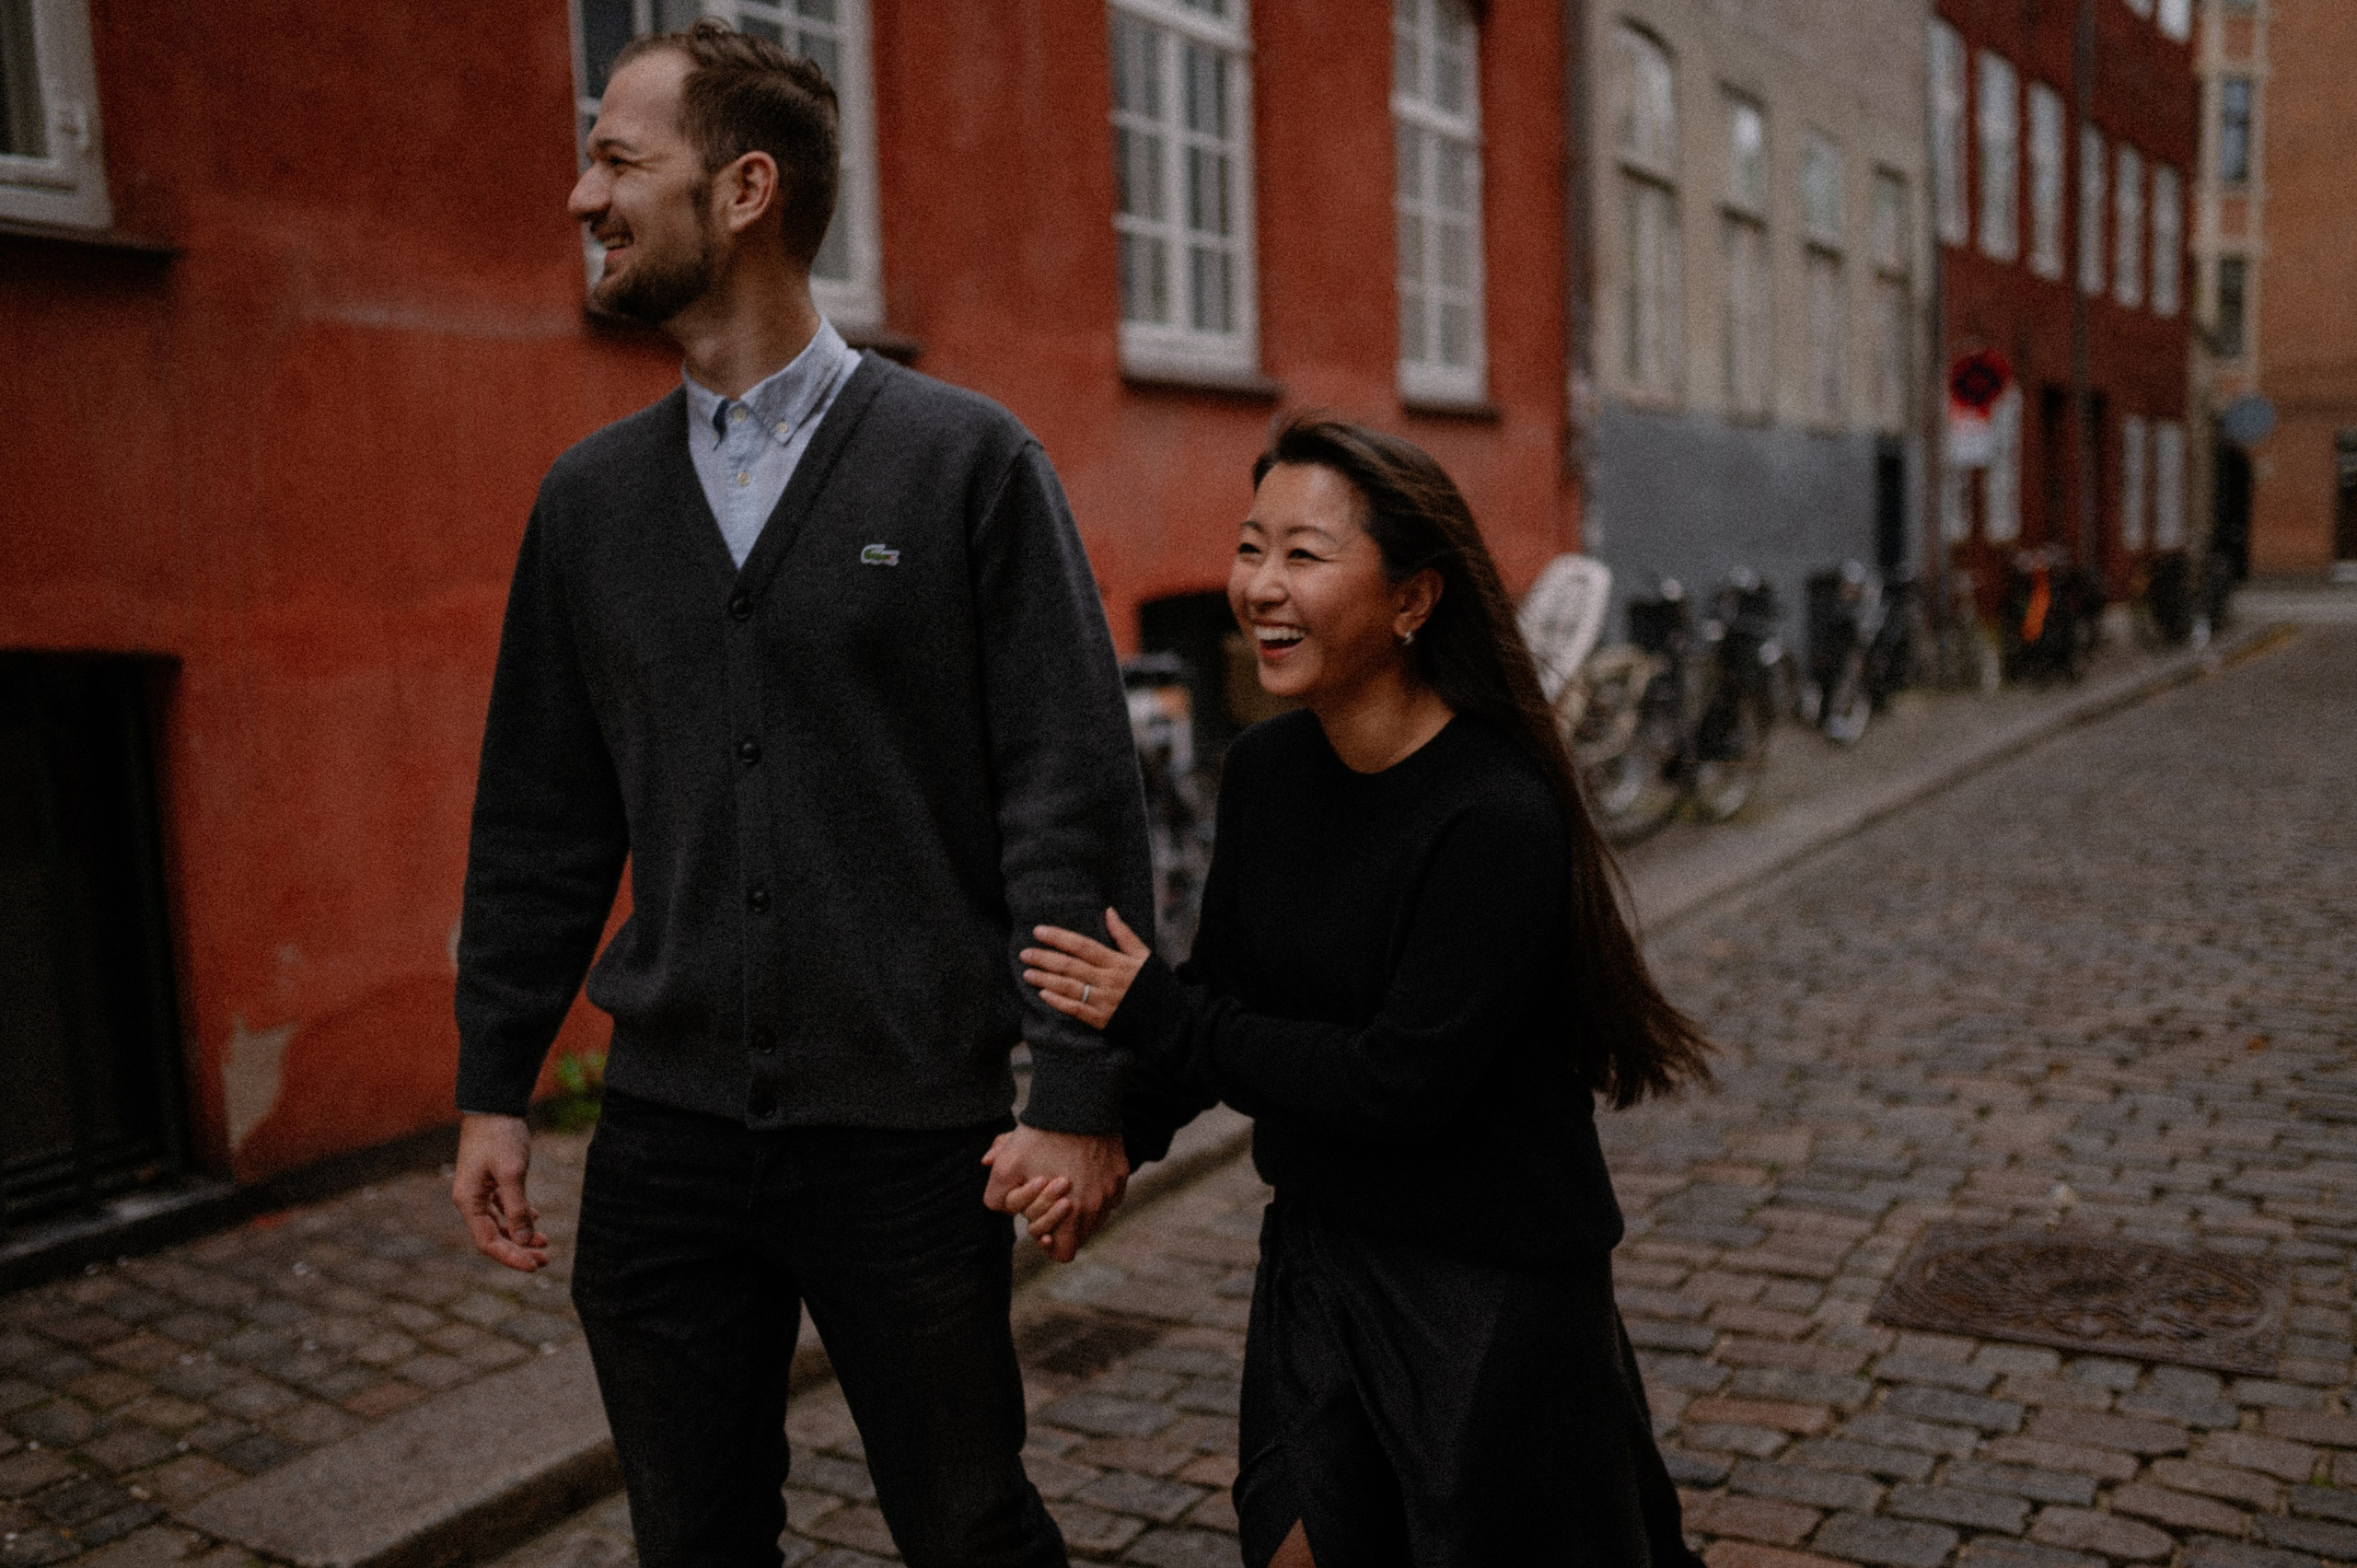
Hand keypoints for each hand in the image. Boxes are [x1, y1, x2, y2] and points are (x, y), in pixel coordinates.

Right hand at [452, 1112, 548, 1270]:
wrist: (493, 1106)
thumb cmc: (500, 1137)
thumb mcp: (512, 1173)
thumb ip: (517, 1208)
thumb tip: (524, 1240)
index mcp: (468, 1202)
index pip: (487, 1242)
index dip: (510, 1257)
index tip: (534, 1266)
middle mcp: (469, 1201)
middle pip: (493, 1236)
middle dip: (518, 1250)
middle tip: (544, 1261)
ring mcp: (478, 1191)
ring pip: (499, 1223)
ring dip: (520, 1234)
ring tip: (545, 1244)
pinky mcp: (489, 1181)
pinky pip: (502, 1207)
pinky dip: (518, 1215)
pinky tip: (536, 1219)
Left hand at [982, 1125, 1127, 1262]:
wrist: (1078, 1100)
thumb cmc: (1041, 1135)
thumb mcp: (1007, 1165)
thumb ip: (995, 1195)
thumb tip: (998, 1205)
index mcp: (1073, 1214)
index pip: (1064, 1253)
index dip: (1048, 1244)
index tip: (1041, 1229)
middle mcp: (1098, 1207)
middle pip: (1080, 1235)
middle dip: (1062, 1224)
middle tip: (1048, 1200)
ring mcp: (1112, 1189)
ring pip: (1097, 1215)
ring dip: (1080, 1207)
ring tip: (1064, 1183)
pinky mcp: (1121, 1172)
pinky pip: (1110, 1194)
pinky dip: (1096, 1189)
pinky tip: (1081, 1169)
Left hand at [1022, 907, 1150, 1030]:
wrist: (1168, 1021)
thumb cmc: (1155, 986)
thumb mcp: (1145, 956)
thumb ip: (1125, 935)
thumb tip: (1108, 911)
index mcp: (1117, 962)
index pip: (1082, 946)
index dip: (1059, 937)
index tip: (1038, 931)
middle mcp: (1108, 980)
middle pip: (1070, 966)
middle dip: (1044, 958)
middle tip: (1024, 953)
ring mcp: (1103, 1001)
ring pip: (1068, 987)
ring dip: (1045, 979)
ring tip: (1027, 972)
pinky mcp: (1101, 1020)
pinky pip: (1075, 1010)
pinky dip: (1058, 1002)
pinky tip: (1042, 995)